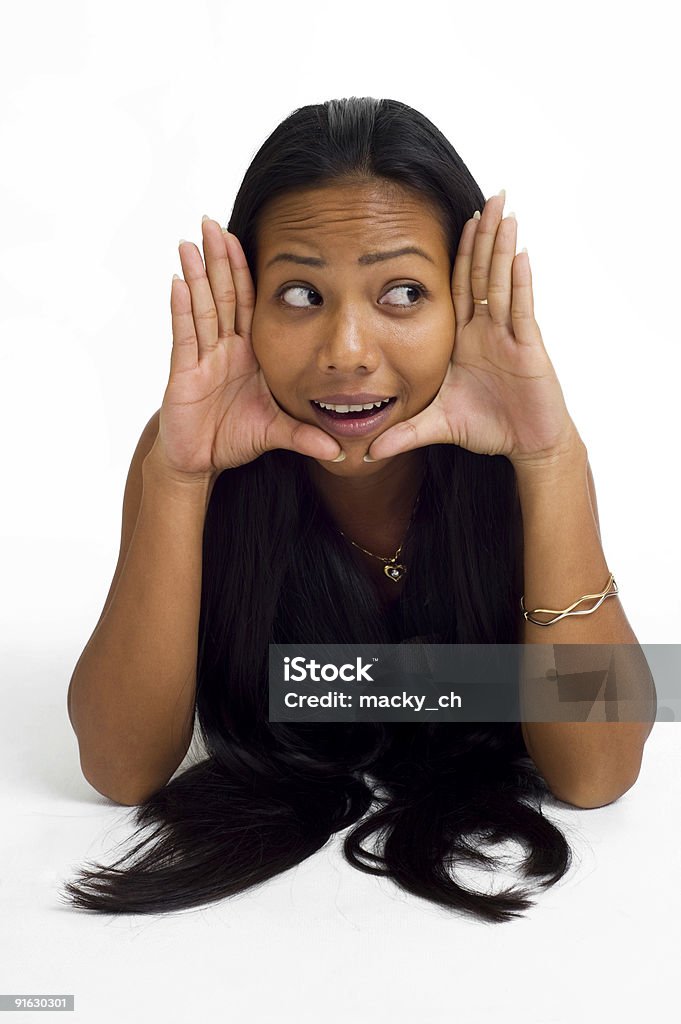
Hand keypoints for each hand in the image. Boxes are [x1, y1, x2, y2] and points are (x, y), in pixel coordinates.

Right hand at [156, 217, 343, 478]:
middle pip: (223, 295)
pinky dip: (181, 310)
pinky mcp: (184, 374)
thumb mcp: (275, 432)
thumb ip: (305, 436)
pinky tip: (177, 283)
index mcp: (249, 353)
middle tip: (212, 221)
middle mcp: (224, 349)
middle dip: (219, 259)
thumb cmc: (232, 438)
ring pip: (201, 308)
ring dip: (196, 275)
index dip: (246, 271)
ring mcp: (203, 359)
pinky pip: (185, 337)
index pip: (249, 304)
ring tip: (190, 242)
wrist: (199, 462)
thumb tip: (340, 451)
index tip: (244, 236)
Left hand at [364, 192, 581, 468]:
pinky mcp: (528, 348)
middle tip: (486, 197)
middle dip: (483, 236)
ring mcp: (509, 335)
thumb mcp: (436, 425)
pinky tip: (520, 251)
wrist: (526, 446)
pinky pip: (521, 309)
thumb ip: (403, 433)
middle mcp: (486, 330)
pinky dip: (521, 280)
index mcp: (463, 338)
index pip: (458, 288)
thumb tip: (367, 451)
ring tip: (503, 209)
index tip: (454, 220)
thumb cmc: (487, 429)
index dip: (457, 255)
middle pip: (483, 273)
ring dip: (501, 245)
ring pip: (502, 282)